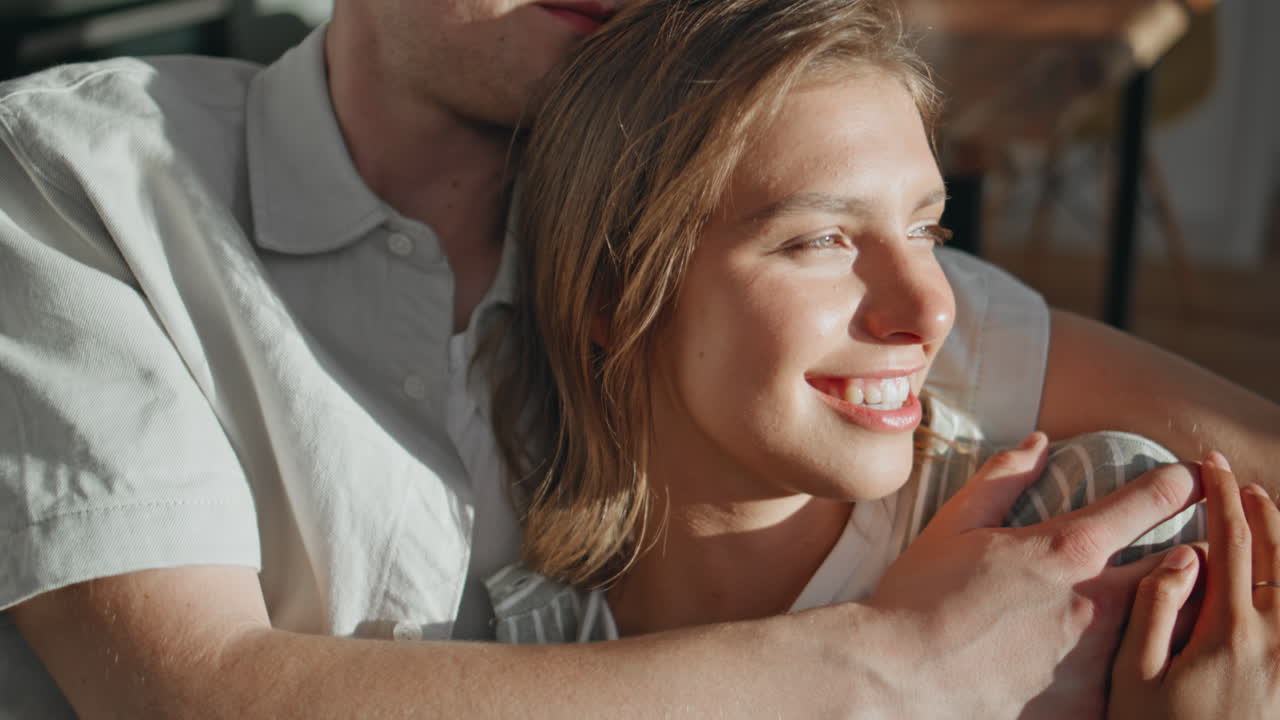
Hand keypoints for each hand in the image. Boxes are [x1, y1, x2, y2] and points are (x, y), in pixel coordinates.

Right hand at [869, 432, 1202, 719]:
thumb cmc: (917, 598)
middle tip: (1190, 547)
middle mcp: (1096, 605)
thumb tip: (1039, 443)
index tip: (1192, 478)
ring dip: (1168, 610)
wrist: (896, 678)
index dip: (1181, 484)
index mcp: (1066, 551)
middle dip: (1194, 553)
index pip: (1150, 503)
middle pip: (1183, 569)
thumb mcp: (954, 525)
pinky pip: (1131, 682)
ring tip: (1159, 607)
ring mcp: (1098, 662)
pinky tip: (1113, 662)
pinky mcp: (1088, 706)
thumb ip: (1003, 478)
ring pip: (1167, 629)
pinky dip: (1132, 667)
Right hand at [1109, 453, 1279, 719]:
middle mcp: (1276, 643)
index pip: (1231, 543)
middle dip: (1261, 510)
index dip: (1221, 497)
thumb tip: (1180, 558)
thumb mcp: (1134, 680)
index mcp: (1230, 632)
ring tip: (1266, 514)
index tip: (1209, 465)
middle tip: (1240, 481)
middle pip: (1279, 556)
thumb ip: (1155, 612)